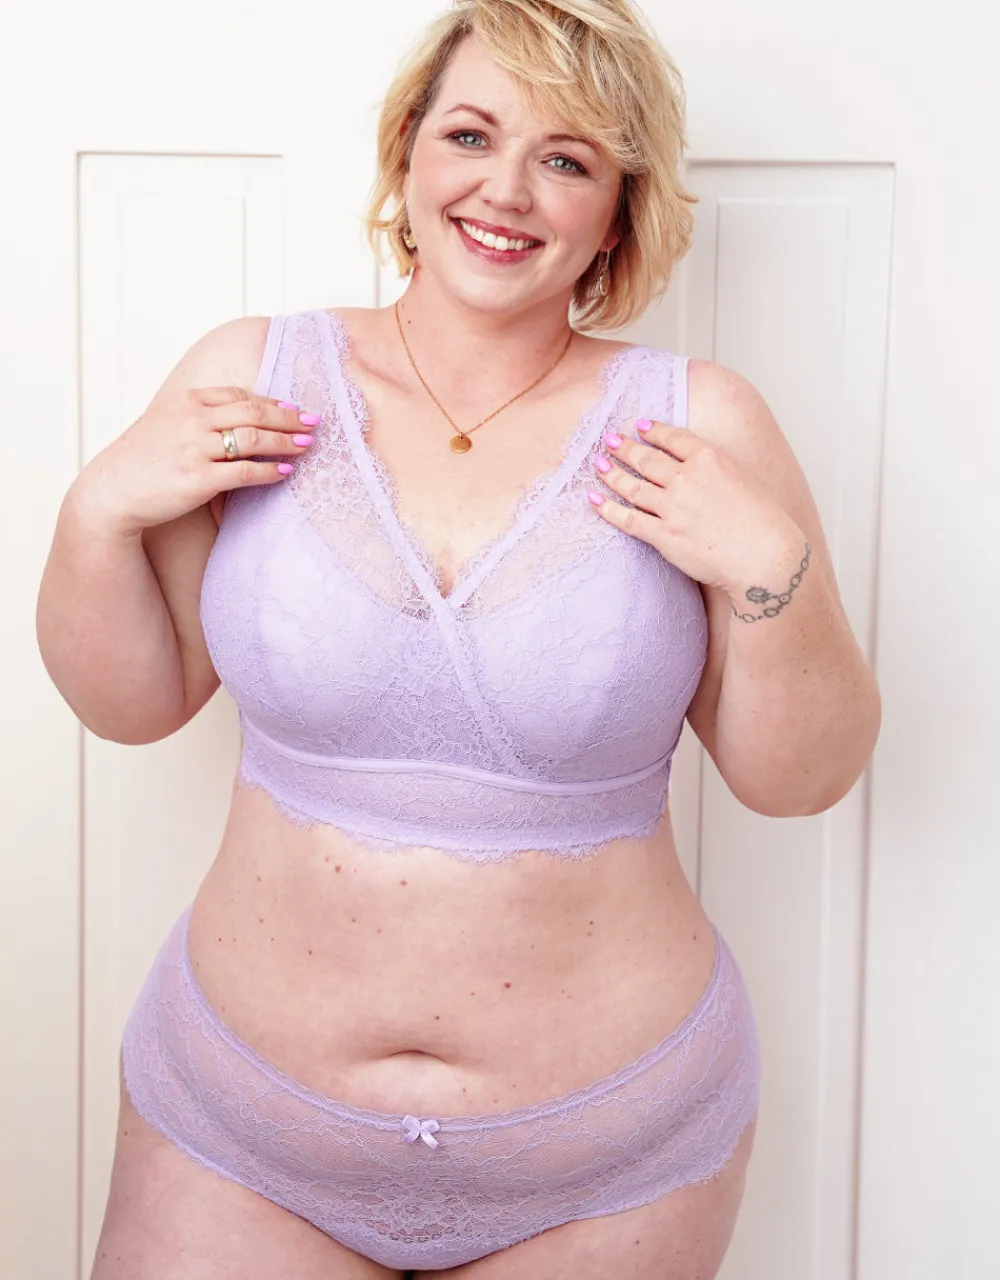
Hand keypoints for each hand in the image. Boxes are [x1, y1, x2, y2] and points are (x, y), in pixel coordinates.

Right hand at [71, 387, 319, 536]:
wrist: (112, 490)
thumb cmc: (143, 459)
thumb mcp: (167, 423)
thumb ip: (200, 416)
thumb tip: (240, 418)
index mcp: (186, 401)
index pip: (239, 395)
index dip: (271, 402)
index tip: (294, 408)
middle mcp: (192, 419)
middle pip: (253, 412)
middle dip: (288, 417)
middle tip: (314, 423)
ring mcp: (195, 448)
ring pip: (254, 439)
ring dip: (285, 441)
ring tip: (306, 446)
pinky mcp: (199, 479)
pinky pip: (246, 472)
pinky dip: (270, 471)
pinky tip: (285, 472)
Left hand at [587, 419, 805, 604]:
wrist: (765, 557)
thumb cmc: (763, 523)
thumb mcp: (744, 478)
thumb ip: (717, 468)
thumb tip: (698, 465)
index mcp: (710, 458)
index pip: (673, 438)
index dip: (653, 430)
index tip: (639, 426)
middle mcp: (687, 478)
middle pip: (646, 459)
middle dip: (624, 448)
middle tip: (608, 440)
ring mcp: (673, 508)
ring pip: (632, 486)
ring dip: (611, 473)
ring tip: (597, 464)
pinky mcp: (664, 536)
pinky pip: (627, 519)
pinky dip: (606, 508)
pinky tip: (593, 499)